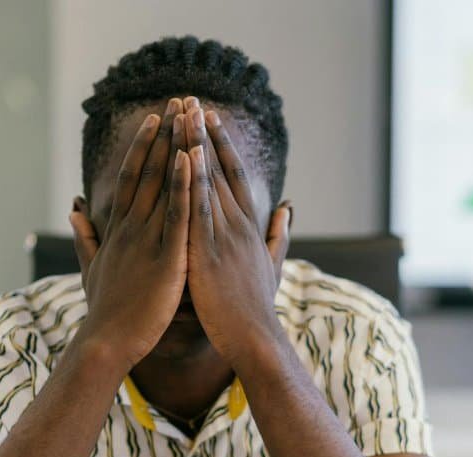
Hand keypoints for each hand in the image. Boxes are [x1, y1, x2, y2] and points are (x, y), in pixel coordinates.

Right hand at [68, 100, 190, 371]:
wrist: (107, 343)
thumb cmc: (105, 311)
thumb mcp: (92, 267)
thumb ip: (86, 236)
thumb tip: (75, 208)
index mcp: (121, 229)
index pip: (133, 176)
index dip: (144, 146)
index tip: (156, 118)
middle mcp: (133, 226)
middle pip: (149, 169)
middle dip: (164, 134)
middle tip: (178, 100)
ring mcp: (148, 239)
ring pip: (162, 183)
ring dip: (175, 147)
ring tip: (187, 115)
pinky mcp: (165, 257)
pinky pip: (176, 215)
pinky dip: (182, 185)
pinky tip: (191, 159)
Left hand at [181, 99, 291, 368]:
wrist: (255, 340)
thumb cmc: (258, 311)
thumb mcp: (272, 267)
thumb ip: (278, 235)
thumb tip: (288, 208)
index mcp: (248, 228)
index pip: (234, 177)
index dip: (222, 147)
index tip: (211, 119)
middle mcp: (238, 225)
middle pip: (219, 169)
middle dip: (205, 133)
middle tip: (192, 99)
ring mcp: (223, 236)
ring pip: (207, 181)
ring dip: (196, 145)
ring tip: (184, 112)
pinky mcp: (207, 251)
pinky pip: (198, 208)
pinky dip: (193, 179)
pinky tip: (186, 154)